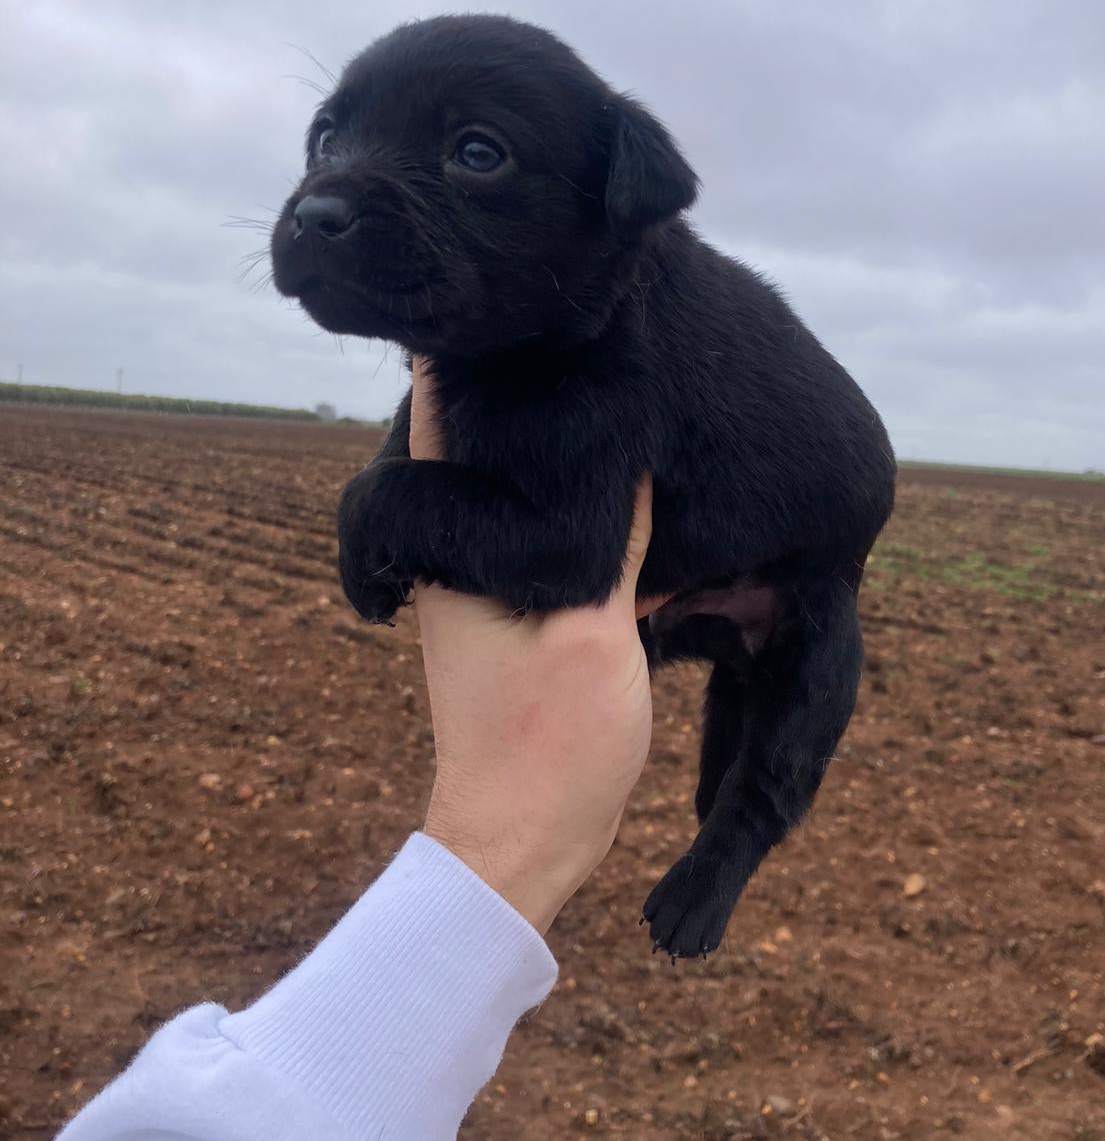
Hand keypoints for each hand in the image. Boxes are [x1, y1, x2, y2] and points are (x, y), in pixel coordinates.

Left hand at [410, 358, 666, 933]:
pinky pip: (532, 532)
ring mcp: (479, 588)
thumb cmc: (549, 743)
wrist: (523, 838)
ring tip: (593, 388)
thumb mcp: (595, 633)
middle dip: (506, 388)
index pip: (436, 422)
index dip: (455, 356)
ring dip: (537, 443)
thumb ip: (614, 543)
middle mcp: (456, 558)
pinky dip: (564, 499)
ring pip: (502, 487)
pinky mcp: (511, 615)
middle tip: (561, 328)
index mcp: (458, 550)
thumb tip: (633, 458)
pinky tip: (613, 490)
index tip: (487, 302)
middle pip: (465, 442)